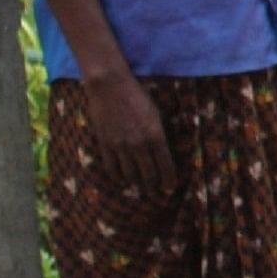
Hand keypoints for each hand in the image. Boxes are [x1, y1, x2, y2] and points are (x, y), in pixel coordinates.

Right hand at [81, 66, 173, 196]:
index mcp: (156, 136)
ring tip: (140, 186)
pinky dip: (118, 177)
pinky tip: (122, 179)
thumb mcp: (156, 115)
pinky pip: (111, 168)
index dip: (170, 180)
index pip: (166, 166)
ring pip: (130, 175)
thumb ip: (160, 135)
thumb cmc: (138, 97)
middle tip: (156, 191)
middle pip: (148, 175)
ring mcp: (120, 146)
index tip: (171, 186)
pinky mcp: (105, 144)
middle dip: (154, 186)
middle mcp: (139, 145)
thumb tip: (163, 152)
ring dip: (136, 183)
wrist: (110, 87)